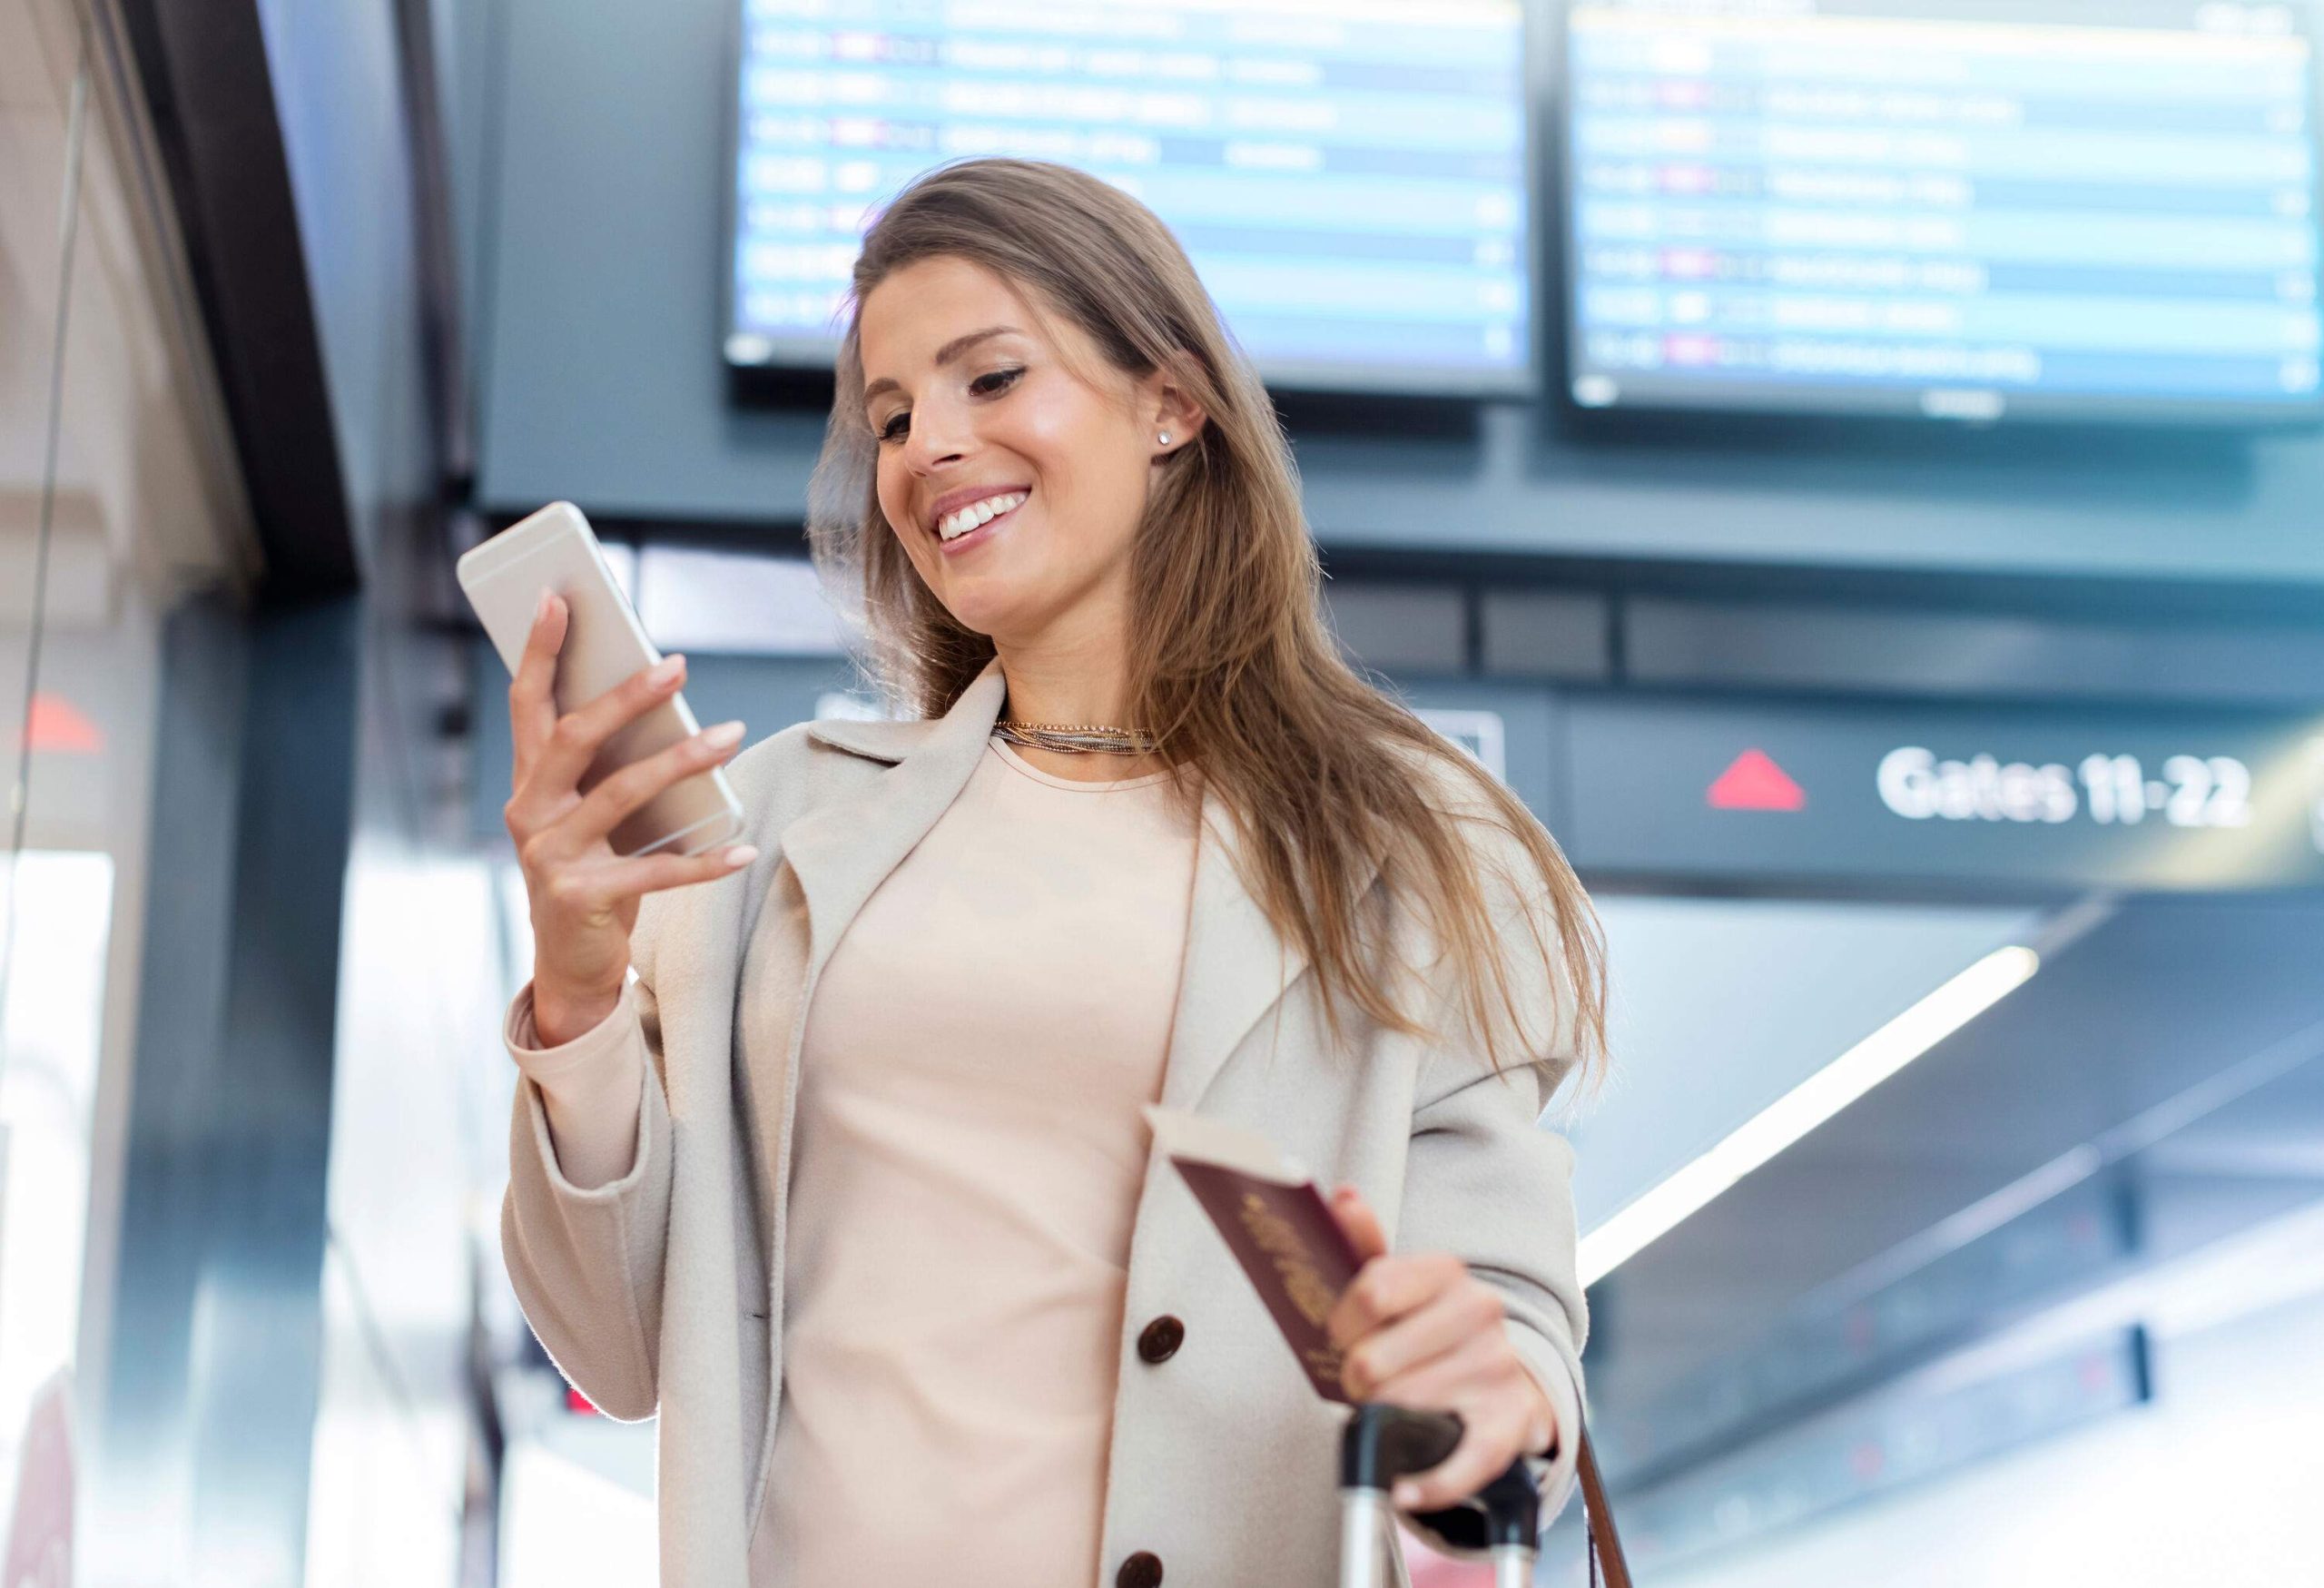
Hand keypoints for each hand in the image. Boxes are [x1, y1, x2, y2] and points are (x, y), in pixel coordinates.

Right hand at [505, 591, 755, 1042]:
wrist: (569, 965)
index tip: (560, 597)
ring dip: (683, 760)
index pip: (528, 703)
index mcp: (529, 783)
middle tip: (678, 665)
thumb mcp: (589, 815)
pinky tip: (746, 847)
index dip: (540, 649)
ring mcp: (552, 857)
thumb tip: (664, 701)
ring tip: (732, 735)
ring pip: (622, 794)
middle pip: (576, 738)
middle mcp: (530, 813)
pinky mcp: (583, 898)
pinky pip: (656, 871)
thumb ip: (607, 768)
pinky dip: (706, 860)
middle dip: (626, 697)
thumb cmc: (591, 872)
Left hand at [1324, 1184, 1559, 1512]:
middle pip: (1375, 1359)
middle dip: (1356, 1378)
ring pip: (1402, 1408)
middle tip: (1363, 1381)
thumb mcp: (1397, 1284)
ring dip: (1381, 1419)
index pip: (1371, 1292)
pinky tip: (1404, 1487)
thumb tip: (1341, 1196)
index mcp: (1447, 1270)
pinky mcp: (1509, 1424)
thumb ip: (1364, 1245)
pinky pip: (1459, 1463)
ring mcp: (1498, 1368)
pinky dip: (1426, 1484)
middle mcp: (1480, 1311)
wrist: (1502, 1381)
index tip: (1341, 1336)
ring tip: (1389, 1408)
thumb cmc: (1428, 1332)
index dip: (1341, 1324)